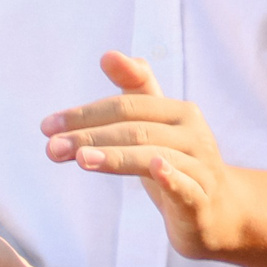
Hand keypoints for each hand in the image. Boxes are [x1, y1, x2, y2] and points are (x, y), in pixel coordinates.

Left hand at [41, 53, 253, 259]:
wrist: (219, 211)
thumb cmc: (178, 163)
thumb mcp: (157, 127)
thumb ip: (136, 90)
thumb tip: (108, 55)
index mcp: (180, 113)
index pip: (127, 106)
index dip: (87, 113)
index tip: (47, 126)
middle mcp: (193, 133)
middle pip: (135, 130)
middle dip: (89, 136)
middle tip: (50, 148)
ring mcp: (200, 166)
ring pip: (153, 155)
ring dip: (114, 156)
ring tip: (79, 159)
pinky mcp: (201, 198)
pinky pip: (186, 185)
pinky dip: (171, 175)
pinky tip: (155, 167)